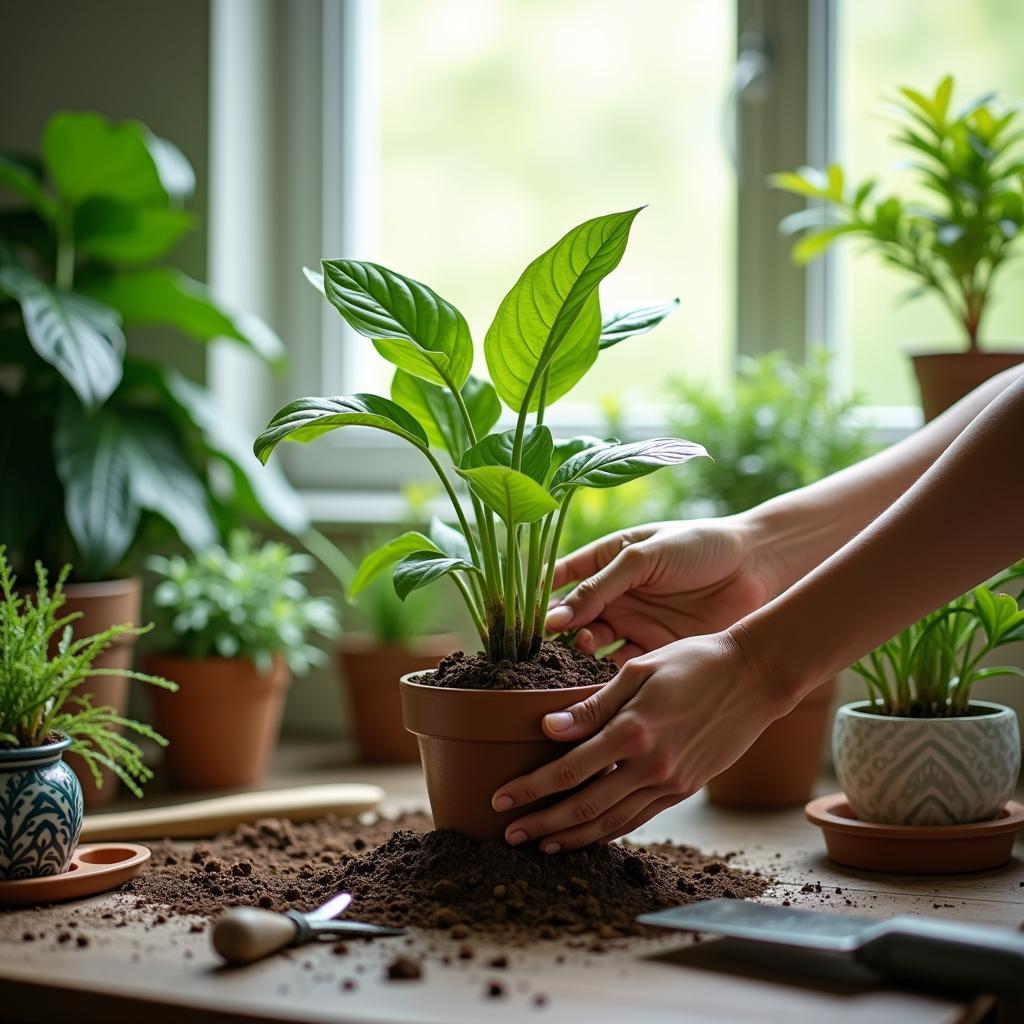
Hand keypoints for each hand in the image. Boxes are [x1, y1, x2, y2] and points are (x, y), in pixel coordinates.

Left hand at [492, 630, 793, 850]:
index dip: (531, 789)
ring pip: (612, 822)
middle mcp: (650, 765)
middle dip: (542, 823)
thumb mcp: (638, 671)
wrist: (753, 678)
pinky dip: (609, 832)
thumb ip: (593, 705)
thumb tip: (549, 728)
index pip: (569, 770)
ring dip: (572, 837)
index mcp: (633, 731)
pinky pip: (639, 818)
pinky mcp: (684, 789)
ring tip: (540, 844)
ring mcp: (670, 782)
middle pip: (584, 807)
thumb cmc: (693, 662)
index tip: (501, 799)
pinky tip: (588, 835)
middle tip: (508, 834)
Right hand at [545, 518, 782, 663]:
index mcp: (607, 561)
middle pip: (574, 618)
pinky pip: (623, 667)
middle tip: (553, 641)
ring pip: (594, 646)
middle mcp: (615, 594)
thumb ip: (600, 586)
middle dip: (559, 631)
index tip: (523, 614)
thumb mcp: (643, 557)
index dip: (540, 597)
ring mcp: (634, 623)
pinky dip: (609, 675)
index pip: (561, 579)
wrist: (757, 566)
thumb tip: (554, 618)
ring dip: (582, 652)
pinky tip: (601, 678)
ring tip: (584, 650)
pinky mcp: (656, 649)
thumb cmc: (699, 545)